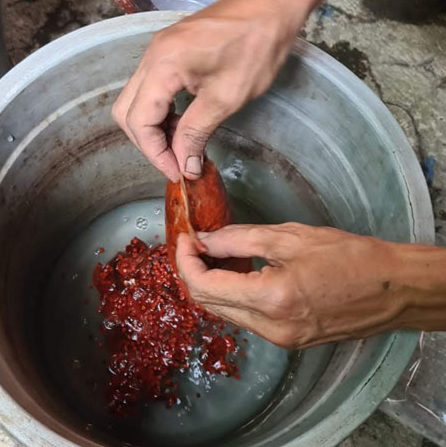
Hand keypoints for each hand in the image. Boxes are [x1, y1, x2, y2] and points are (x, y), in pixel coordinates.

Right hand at [112, 0, 319, 180]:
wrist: (271, 8)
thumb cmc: (256, 45)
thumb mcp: (227, 97)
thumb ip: (197, 132)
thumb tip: (184, 163)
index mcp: (163, 65)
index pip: (139, 121)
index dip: (155, 153)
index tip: (178, 172)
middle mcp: (152, 55)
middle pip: (127, 111)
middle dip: (148, 142)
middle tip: (177, 161)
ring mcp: (158, 49)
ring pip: (136, 99)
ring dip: (154, 126)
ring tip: (184, 143)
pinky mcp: (169, 48)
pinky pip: (150, 85)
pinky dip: (161, 108)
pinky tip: (185, 120)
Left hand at [176, 223, 445, 348]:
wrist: (391, 288)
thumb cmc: (349, 257)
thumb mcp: (290, 236)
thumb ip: (239, 238)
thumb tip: (204, 239)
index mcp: (271, 299)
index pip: (205, 286)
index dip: (186, 260)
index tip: (185, 237)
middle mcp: (271, 328)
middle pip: (209, 304)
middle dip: (193, 271)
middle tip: (195, 241)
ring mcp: (280, 339)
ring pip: (226, 313)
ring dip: (212, 283)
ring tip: (214, 251)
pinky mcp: (288, 340)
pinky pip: (247, 318)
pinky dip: (233, 294)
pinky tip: (238, 269)